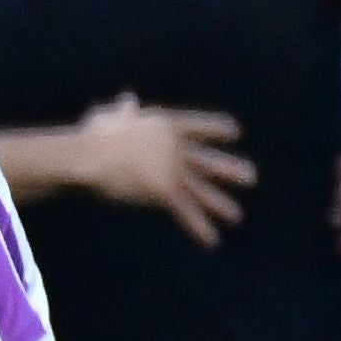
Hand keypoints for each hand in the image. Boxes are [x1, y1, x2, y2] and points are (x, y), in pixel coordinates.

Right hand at [69, 96, 252, 245]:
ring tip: (236, 216)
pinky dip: (198, 227)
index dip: (216, 128)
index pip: (197, 125)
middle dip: (228, 170)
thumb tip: (127, 99)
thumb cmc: (93, 136)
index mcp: (164, 124)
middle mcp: (174, 146)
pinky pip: (185, 211)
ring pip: (199, 189)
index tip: (236, 131)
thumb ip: (122, 110)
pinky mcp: (165, 190)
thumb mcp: (108, 117)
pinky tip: (213, 241)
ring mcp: (172, 168)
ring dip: (218, 204)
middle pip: (205, 160)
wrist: (89, 155)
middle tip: (252, 178)